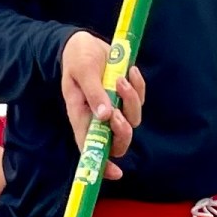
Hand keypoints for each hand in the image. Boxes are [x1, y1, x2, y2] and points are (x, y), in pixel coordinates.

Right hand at [60, 32, 144, 175]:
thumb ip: (93, 93)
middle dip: (122, 132)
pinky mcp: (126, 96)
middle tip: (118, 114)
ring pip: (132, 119)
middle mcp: (99, 118)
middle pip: (118, 142)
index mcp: (81, 117)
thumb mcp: (82, 71)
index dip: (103, 165)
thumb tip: (104, 116)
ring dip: (130, 101)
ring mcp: (115, 107)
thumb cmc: (77, 58)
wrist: (84, 43)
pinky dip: (138, 86)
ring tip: (120, 79)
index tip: (115, 173)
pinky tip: (130, 70)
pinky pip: (139, 98)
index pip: (91, 148)